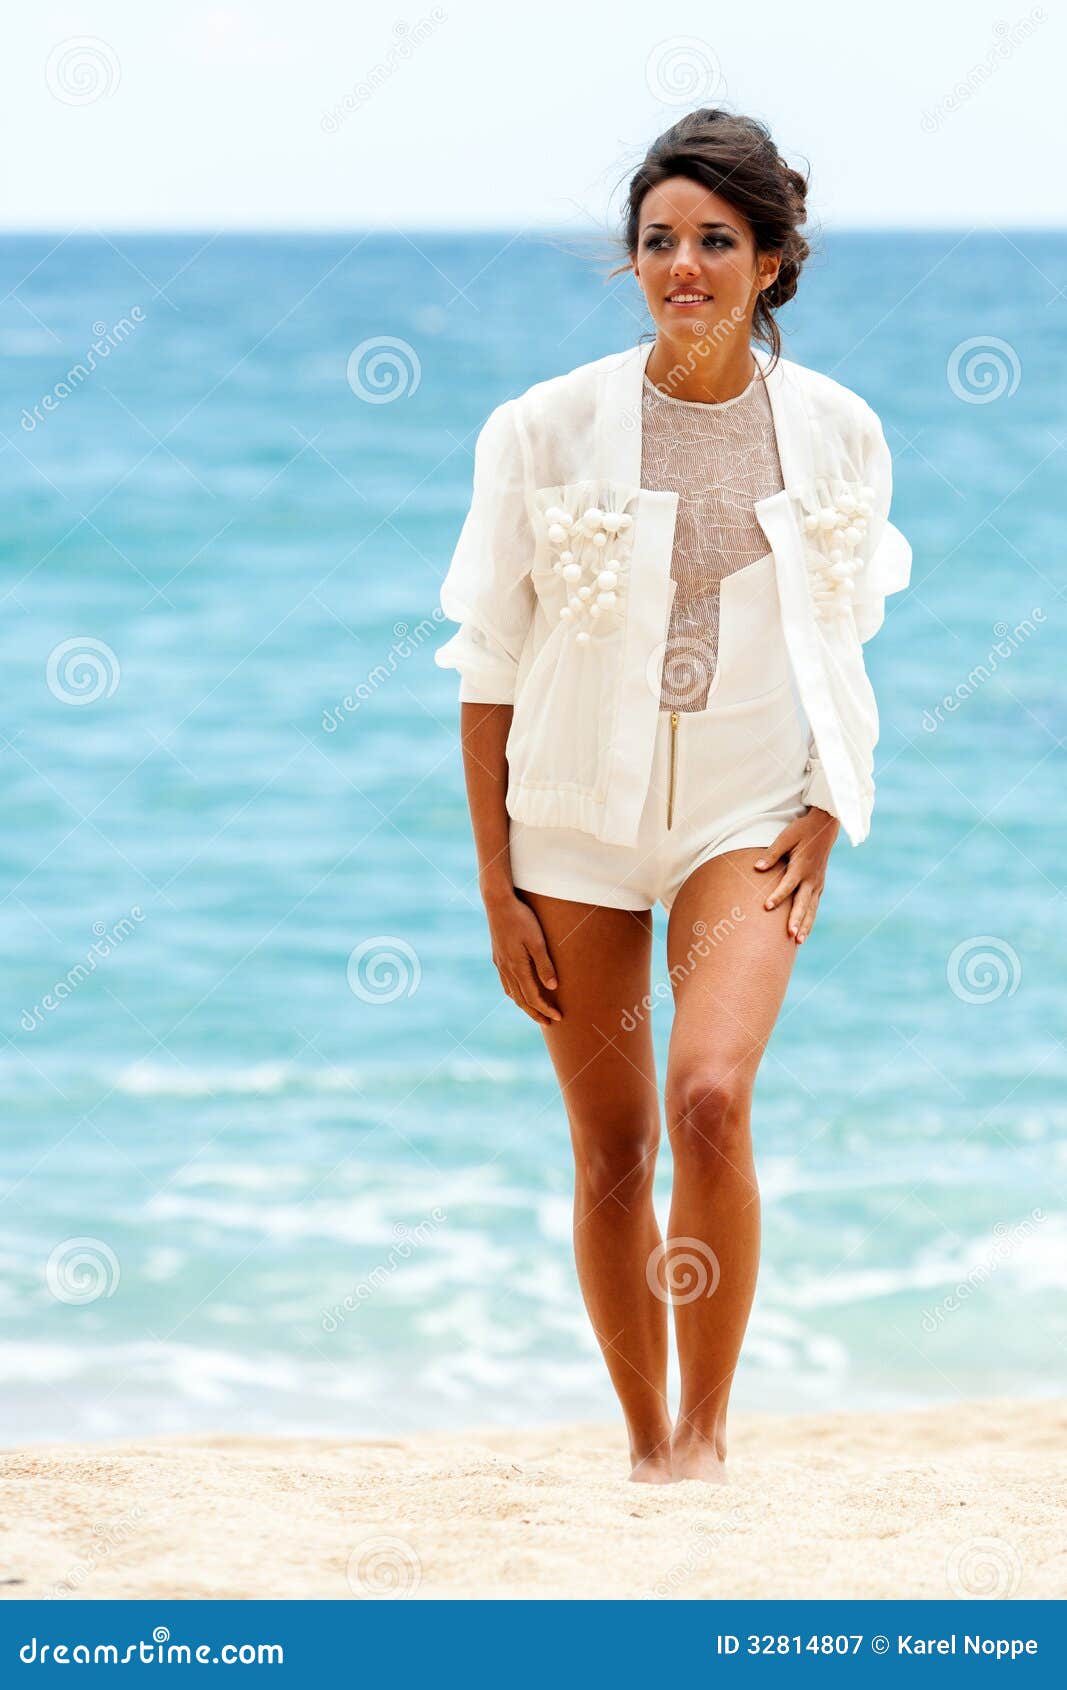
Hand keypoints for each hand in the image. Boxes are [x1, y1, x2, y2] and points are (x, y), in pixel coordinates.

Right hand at [485, 891, 562, 1025]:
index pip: (533, 996)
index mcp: (516, 967)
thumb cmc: (521, 918)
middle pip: (521, 999)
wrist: (498, 902)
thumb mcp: (537, 940)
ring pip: (512, 992)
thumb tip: (552, 987)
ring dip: (524, 1005)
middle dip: (535, 1013)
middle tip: (548, 1023)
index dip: (546, 1009)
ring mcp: (500, 963)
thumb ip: (544, 964)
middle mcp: (506, 969)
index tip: (558, 1017)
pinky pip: (506, 982)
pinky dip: (514, 993)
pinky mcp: (498, 956)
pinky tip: (518, 991)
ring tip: (535, 1011)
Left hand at [753, 807, 839, 944]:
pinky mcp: (819, 885)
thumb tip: (757, 868)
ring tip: (798, 941)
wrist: (825, 827)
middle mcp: (812, 878)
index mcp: (801, 867)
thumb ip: (772, 854)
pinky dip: (810, 919)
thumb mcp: (786, 837)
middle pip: (803, 903)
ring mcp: (818, 883)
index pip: (788, 885)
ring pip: (811, 909)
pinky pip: (814, 906)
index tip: (767, 907)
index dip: (777, 896)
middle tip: (791, 936)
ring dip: (806, 925)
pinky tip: (804, 931)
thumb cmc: (802, 830)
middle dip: (797, 920)